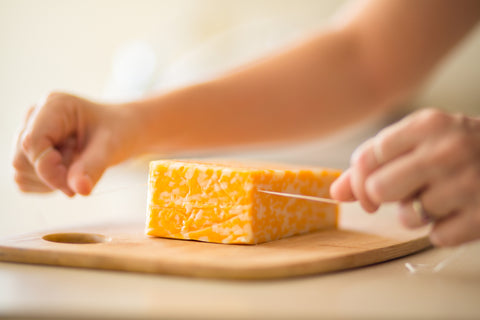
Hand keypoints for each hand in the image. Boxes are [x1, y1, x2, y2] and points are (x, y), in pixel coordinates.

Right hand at [12, 92, 138, 195]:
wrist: (124, 129)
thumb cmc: (120, 131)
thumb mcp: (111, 147)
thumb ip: (93, 167)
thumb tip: (79, 190)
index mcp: (54, 106)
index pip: (33, 142)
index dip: (49, 169)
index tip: (74, 183)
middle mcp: (36, 116)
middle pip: (22, 159)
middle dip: (51, 174)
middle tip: (81, 171)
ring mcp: (30, 133)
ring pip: (20, 170)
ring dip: (49, 180)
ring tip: (77, 165)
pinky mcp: (30, 151)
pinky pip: (25, 179)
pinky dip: (46, 185)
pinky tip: (68, 172)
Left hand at [331, 109, 479, 246]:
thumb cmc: (463, 149)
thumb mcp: (422, 141)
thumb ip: (376, 162)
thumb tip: (334, 191)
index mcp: (427, 125)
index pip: (366, 158)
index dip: (359, 180)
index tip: (367, 190)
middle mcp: (447, 150)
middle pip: (379, 190)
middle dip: (384, 199)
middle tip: (403, 194)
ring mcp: (469, 183)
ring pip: (407, 217)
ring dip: (416, 215)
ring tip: (439, 199)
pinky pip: (437, 237)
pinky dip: (444, 230)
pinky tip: (460, 212)